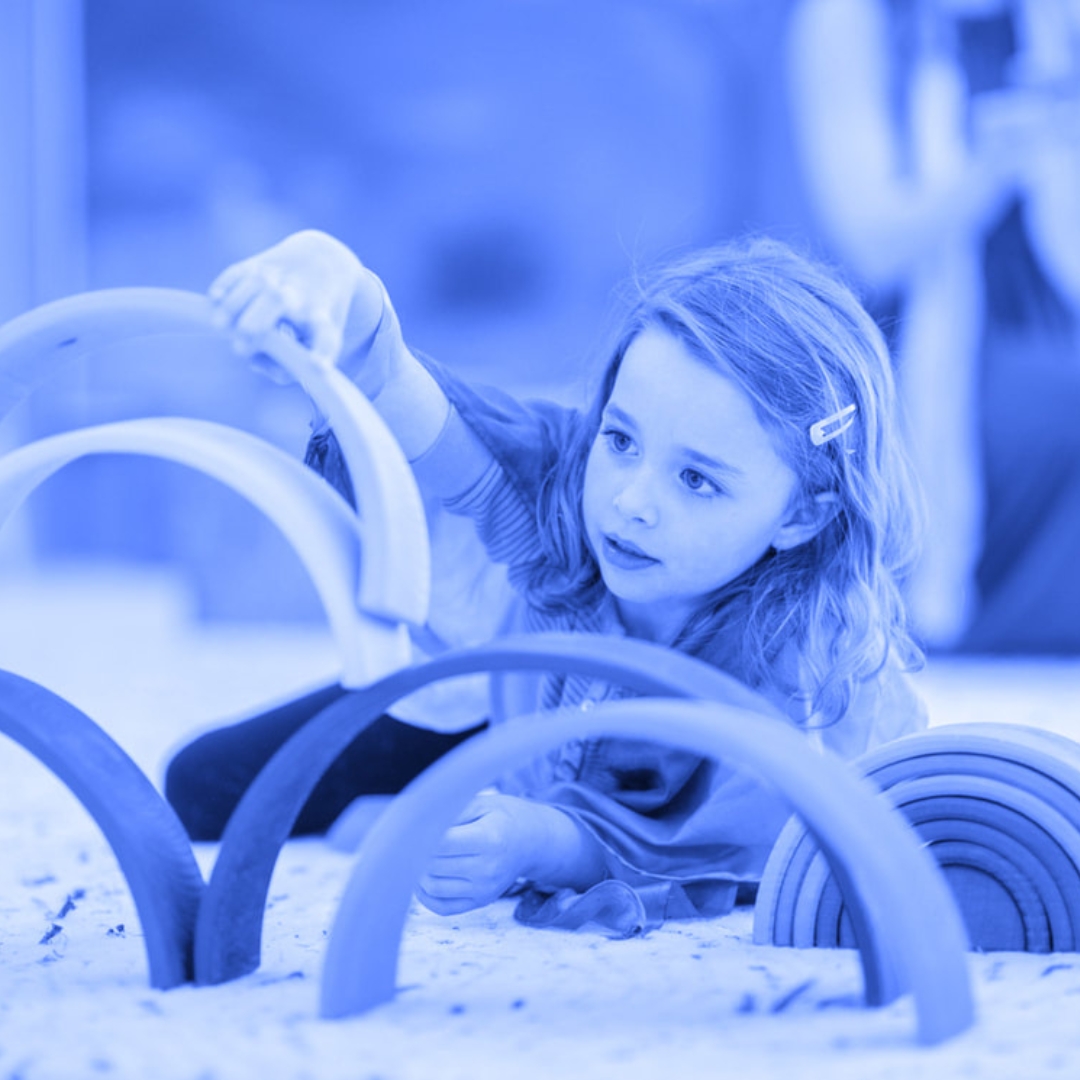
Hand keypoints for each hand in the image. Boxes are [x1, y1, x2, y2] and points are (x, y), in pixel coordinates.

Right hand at [208, 229, 389, 393]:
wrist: (325, 263)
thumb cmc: (316, 318)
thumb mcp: (314, 345)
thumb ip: (286, 366)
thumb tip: (253, 362)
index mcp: (321, 320)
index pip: (326, 337)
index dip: (322, 353)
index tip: (318, 366)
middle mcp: (301, 295)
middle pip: (280, 301)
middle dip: (258, 323)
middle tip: (240, 348)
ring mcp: (279, 276)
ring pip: (255, 284)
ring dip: (234, 305)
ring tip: (219, 326)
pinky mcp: (258, 264)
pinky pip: (238, 272)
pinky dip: (225, 284)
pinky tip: (214, 298)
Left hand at [416, 793, 603, 915]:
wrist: (532, 842)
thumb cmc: (504, 817)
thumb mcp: (482, 803)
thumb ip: (451, 811)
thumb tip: (416, 821)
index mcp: (489, 839)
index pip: (441, 843)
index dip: (419, 835)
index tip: (410, 826)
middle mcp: (488, 869)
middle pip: (433, 865)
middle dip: (414, 852)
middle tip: (408, 839)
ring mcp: (484, 889)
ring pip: (433, 887)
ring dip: (416, 873)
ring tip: (414, 856)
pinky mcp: (480, 901)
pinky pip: (442, 907)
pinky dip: (425, 895)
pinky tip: (421, 878)